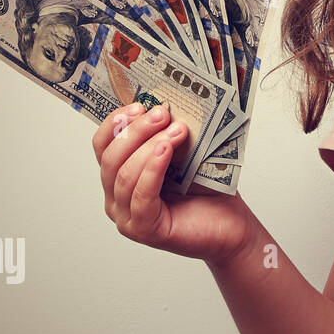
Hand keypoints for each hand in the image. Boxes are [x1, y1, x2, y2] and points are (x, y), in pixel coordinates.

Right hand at [92, 103, 253, 264]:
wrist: (231, 225)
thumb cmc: (207, 191)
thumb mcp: (185, 156)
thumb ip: (168, 136)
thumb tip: (164, 104)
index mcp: (120, 176)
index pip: (103, 145)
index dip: (116, 122)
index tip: (140, 104)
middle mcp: (116, 198)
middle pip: (110, 158)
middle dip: (136, 130)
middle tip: (162, 113)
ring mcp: (127, 217)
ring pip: (124, 175)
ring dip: (149, 146)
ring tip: (176, 130)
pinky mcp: (143, 230)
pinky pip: (141, 196)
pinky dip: (152, 169)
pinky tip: (166, 151)